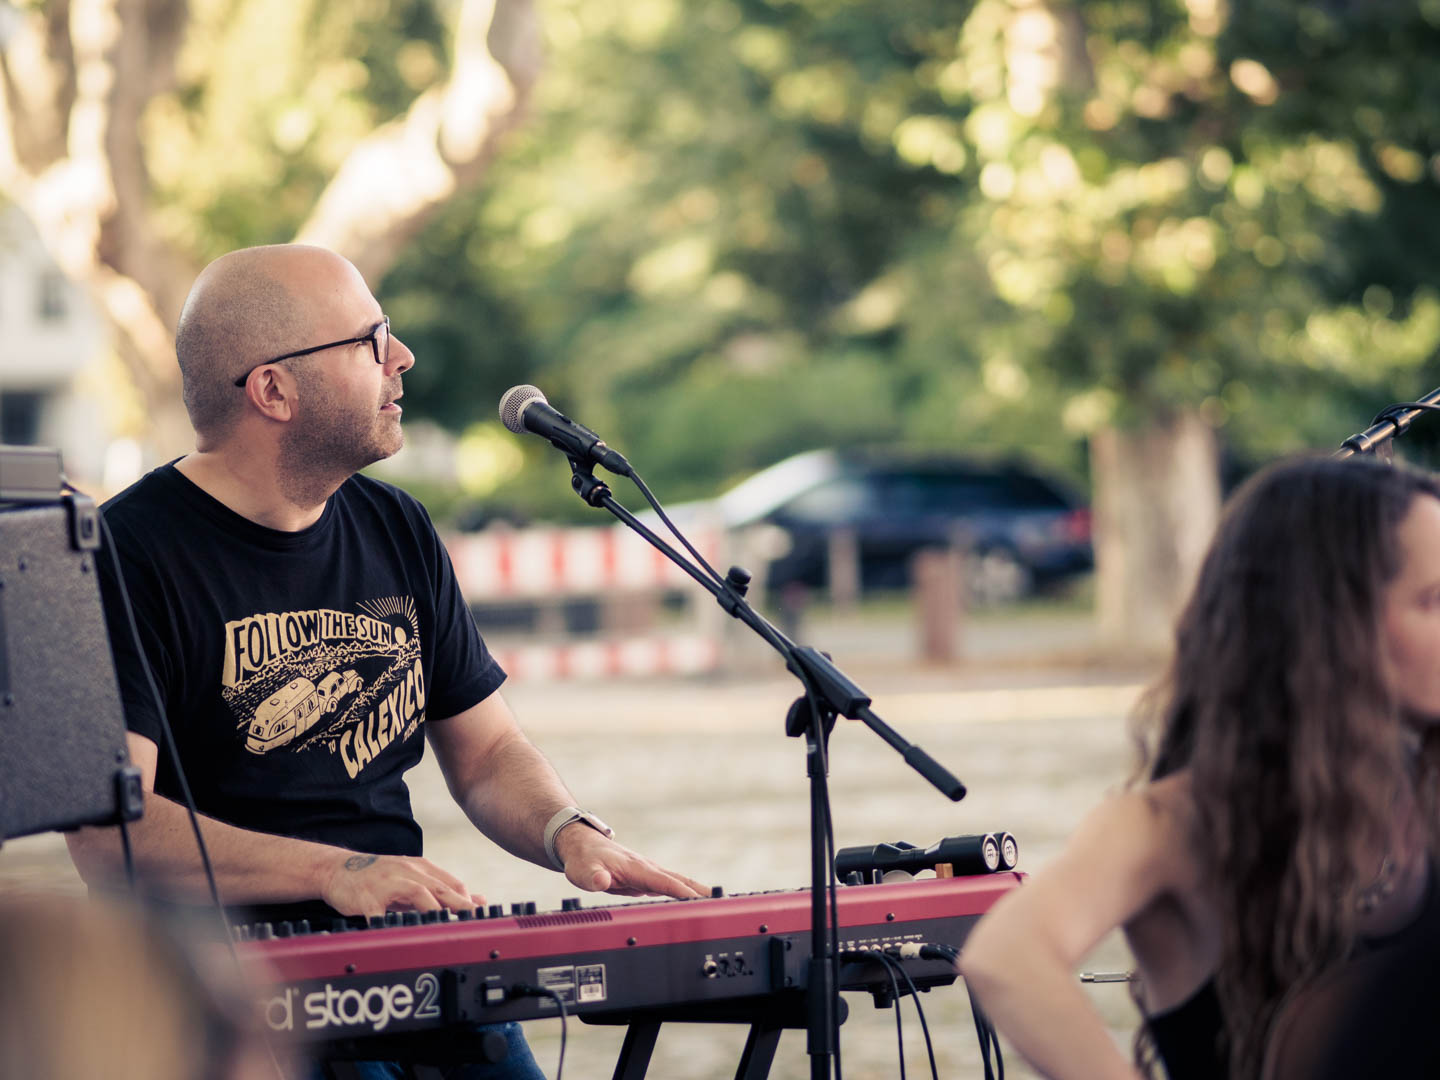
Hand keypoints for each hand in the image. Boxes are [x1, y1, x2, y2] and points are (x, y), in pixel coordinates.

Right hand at [319, 852, 483, 915]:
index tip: (482, 919)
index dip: (468, 903)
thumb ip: (445, 890)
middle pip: (440, 889)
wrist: (338, 869)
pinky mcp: (367, 898)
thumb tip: (480, 900)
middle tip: (476, 923)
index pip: (453, 884)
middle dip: (461, 906)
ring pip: (417, 894)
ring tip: (447, 930)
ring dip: (434, 912)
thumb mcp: (413, 878)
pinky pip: (380, 914)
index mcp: (421, 868)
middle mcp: (407, 872)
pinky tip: (399, 937)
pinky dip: (391, 925)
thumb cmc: (381, 877)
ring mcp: (387, 883)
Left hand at [555, 826, 707, 898]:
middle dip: (701, 892)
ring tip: (716, 905)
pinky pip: (668, 885)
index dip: (684, 893)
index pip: (666, 882)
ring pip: (677, 882)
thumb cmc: (582, 857)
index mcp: (636, 867)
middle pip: (680, 880)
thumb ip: (592, 877)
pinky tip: (690, 902)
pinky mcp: (643, 877)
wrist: (579, 844)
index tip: (702, 902)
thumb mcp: (582, 871)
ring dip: (696, 892)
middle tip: (723, 903)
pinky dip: (683, 893)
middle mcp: (646, 868)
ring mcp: (646, 872)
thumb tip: (601, 880)